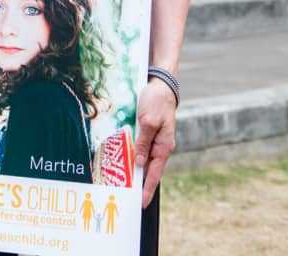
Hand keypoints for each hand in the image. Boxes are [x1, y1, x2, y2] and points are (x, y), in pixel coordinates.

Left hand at [135, 78, 176, 207]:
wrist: (160, 84)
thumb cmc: (157, 102)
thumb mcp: (148, 122)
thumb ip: (143, 143)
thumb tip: (140, 163)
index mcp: (164, 146)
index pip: (155, 173)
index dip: (148, 189)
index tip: (142, 203)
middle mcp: (160, 146)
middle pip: (149, 169)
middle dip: (139, 182)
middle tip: (128, 196)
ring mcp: (155, 139)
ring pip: (143, 158)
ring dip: (135, 168)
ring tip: (123, 181)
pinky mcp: (149, 132)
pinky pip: (140, 147)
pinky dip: (133, 154)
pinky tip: (124, 158)